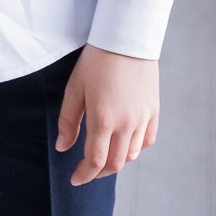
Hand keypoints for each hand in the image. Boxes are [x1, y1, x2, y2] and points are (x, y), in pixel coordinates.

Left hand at [56, 43, 158, 183]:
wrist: (126, 37)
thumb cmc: (96, 59)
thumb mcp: (75, 87)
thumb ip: (68, 120)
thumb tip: (62, 148)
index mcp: (103, 119)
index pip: (95, 162)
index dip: (84, 175)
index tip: (75, 179)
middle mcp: (125, 124)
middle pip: (114, 164)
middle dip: (99, 172)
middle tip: (88, 169)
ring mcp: (142, 118)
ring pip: (131, 155)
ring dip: (116, 160)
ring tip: (105, 154)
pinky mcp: (153, 110)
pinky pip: (147, 140)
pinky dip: (136, 148)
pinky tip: (126, 142)